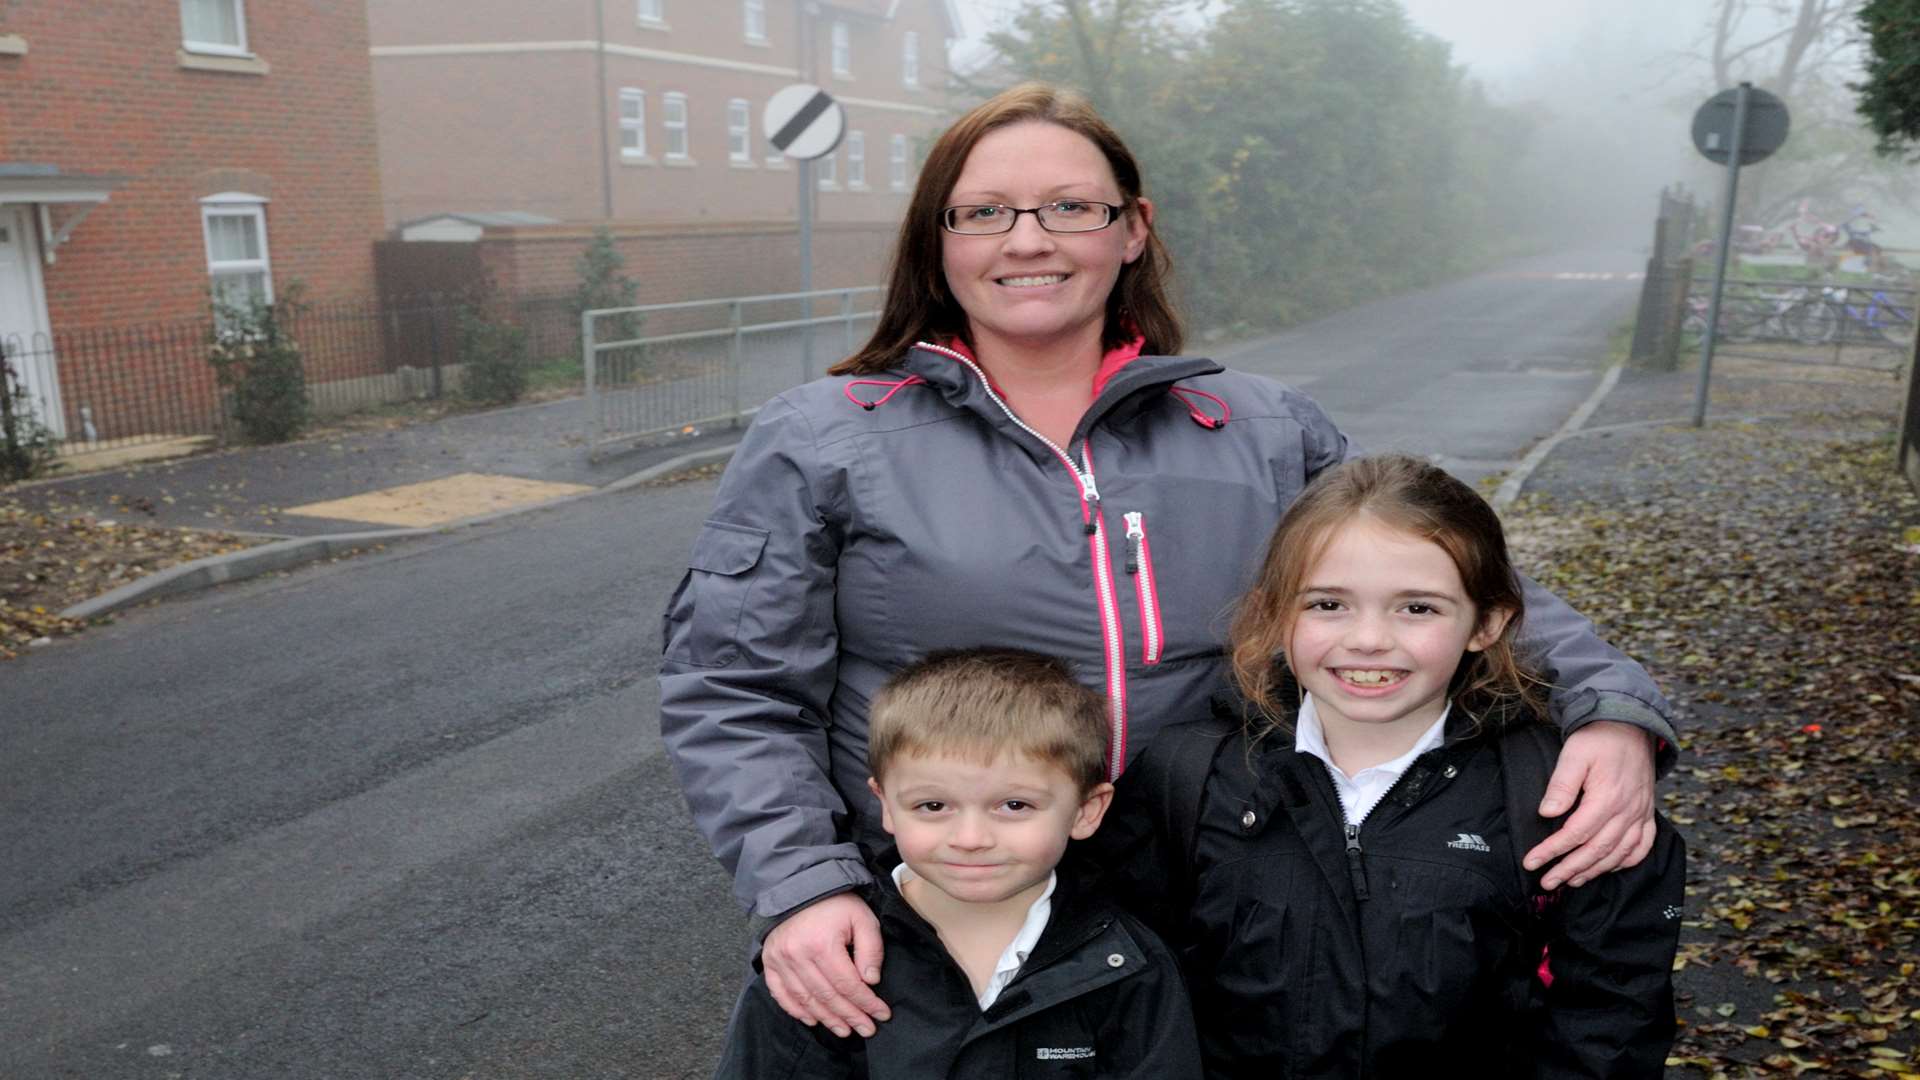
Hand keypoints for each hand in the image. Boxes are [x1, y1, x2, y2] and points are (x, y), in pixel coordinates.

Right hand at [761, 892, 890, 1037]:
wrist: (798, 886)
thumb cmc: (834, 902)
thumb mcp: (862, 917)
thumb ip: (870, 948)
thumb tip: (870, 981)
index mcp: (822, 944)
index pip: (848, 984)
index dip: (866, 1003)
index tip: (881, 1014)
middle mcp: (798, 956)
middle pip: (828, 997)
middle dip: (850, 1016)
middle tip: (867, 1029)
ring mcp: (780, 961)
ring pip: (806, 1000)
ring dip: (827, 1019)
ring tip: (845, 1030)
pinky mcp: (770, 962)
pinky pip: (781, 994)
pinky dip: (796, 1010)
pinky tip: (813, 1020)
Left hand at [1523, 720, 1656, 889]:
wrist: (1631, 727)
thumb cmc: (1599, 739)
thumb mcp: (1574, 754)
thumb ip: (1561, 784)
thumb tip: (1547, 812)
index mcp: (1607, 798)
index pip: (1575, 834)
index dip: (1552, 851)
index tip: (1532, 862)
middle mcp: (1627, 811)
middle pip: (1596, 850)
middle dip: (1569, 869)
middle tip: (1547, 882)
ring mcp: (1640, 814)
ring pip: (1618, 853)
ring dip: (1594, 871)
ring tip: (1571, 881)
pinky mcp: (1647, 813)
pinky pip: (1642, 846)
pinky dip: (1625, 862)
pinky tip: (1608, 867)